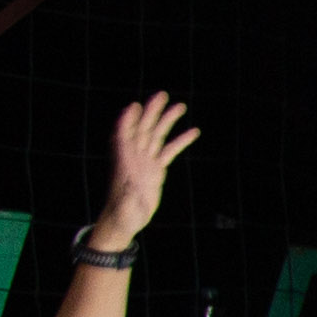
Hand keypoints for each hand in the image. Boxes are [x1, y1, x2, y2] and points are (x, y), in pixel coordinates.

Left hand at [88, 90, 197, 243]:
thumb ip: (129, 199)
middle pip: (143, 129)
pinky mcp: (156, 169)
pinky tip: (193, 132)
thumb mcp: (125, 209)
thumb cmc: (122, 215)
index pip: (124, 136)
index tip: (135, 107)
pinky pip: (169, 150)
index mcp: (125, 163)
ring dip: (167, 120)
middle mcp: (135, 157)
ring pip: (157, 135)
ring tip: (180, 106)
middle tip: (161, 95)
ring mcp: (146, 161)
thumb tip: (133, 190)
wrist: (126, 221)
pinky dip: (180, 141)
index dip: (127, 121)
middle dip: (151, 112)